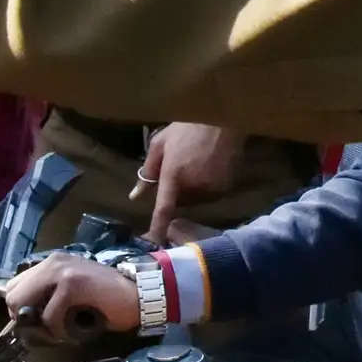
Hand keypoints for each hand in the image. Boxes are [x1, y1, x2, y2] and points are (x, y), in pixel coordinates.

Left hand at [0, 254, 139, 336]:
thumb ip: (48, 296)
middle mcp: (52, 262)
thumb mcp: (72, 292)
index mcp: (51, 262)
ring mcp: (61, 271)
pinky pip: (49, 318)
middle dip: (28, 319)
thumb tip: (24, 317)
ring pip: (26, 307)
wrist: (141, 295)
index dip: (22, 309)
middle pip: (13, 297)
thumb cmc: (108, 299)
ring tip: (67, 328)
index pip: (13, 286)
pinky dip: (62, 330)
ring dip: (44, 326)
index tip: (41, 321)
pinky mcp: (71, 285)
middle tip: (51, 328)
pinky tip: (80, 327)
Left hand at [140, 122, 244, 239]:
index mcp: (174, 174)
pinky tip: (210, 167)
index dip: (157, 228)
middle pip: (181, 201)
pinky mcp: (227, 186)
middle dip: (177, 191)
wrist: (222, 117)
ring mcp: (213, 187)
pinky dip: (208, 187)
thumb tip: (135, 195)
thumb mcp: (160, 143)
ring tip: (197, 164)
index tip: (153, 243)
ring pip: (197, 199)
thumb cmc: (187, 127)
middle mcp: (194, 186)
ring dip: (193, 189)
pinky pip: (212, 195)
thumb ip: (147, 171)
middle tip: (180, 167)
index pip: (164, 208)